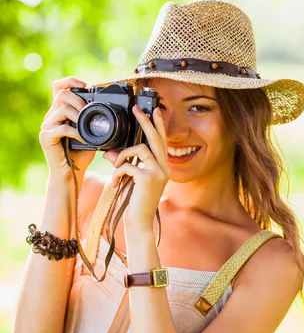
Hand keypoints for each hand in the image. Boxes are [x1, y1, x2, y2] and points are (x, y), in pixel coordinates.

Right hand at [39, 77, 95, 180]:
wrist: (69, 175)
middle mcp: (50, 117)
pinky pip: (62, 128)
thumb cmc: (79, 156)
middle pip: (61, 94)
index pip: (59, 88)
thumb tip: (106, 110)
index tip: (84, 84)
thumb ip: (91, 121)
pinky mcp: (46, 138)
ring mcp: (46, 127)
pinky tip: (84, 139)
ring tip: (87, 126)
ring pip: (62, 109)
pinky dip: (76, 133)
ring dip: (78, 115)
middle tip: (88, 112)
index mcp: (58, 113)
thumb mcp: (88, 134)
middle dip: (78, 99)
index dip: (70, 81)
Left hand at [103, 105, 169, 231]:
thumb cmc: (134, 203)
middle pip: (155, 138)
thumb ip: (125, 165)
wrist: (139, 223)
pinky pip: (128, 165)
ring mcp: (158, 173)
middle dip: (145, 121)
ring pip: (140, 149)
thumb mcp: (130, 180)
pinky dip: (117, 172)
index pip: (161, 142)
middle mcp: (164, 169)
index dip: (158, 125)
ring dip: (123, 155)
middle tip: (136, 109)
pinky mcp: (148, 179)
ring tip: (115, 165)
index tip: (154, 111)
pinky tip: (114, 183)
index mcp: (162, 168)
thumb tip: (110, 153)